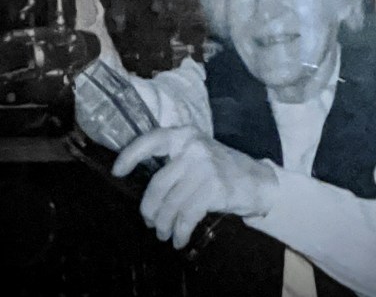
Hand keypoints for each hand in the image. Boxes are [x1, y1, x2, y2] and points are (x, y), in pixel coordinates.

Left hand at [112, 126, 277, 248]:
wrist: (257, 181)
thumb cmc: (221, 170)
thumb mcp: (198, 154)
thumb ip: (173, 161)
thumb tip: (145, 190)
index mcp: (185, 136)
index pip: (152, 139)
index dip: (131, 155)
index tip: (118, 171)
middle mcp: (193, 148)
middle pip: (158, 183)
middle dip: (150, 209)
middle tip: (151, 223)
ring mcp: (205, 167)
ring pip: (171, 203)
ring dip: (164, 225)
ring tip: (165, 234)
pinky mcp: (214, 188)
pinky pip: (186, 215)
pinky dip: (180, 231)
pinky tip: (179, 239)